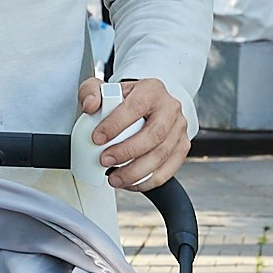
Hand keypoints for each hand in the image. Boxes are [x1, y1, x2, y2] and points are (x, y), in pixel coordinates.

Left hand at [79, 76, 189, 190]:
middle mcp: (170, 108)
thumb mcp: (104, 89)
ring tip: (114, 178)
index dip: (116, 124)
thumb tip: (90, 105)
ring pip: (161, 155)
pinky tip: (130, 183)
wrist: (147, 105)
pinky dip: (147, 181)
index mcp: (151, 90)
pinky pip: (168, 169)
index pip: (136, 107)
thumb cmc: (126, 99)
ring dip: (135, 172)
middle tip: (105, 161)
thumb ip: (91, 92)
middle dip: (127, 152)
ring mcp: (179, 129)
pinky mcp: (182, 147)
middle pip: (154, 134)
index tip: (97, 138)